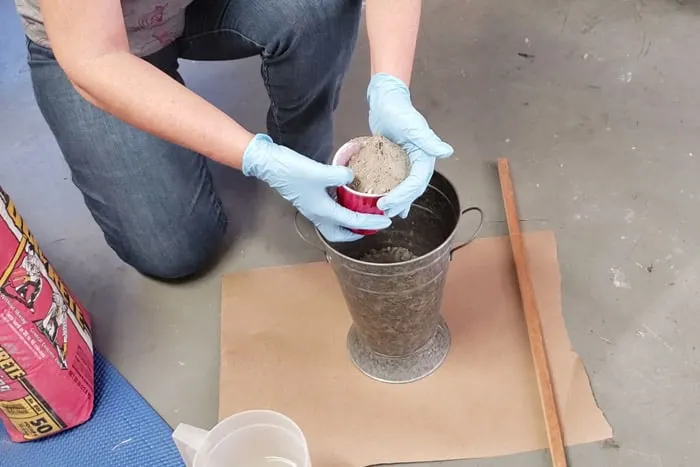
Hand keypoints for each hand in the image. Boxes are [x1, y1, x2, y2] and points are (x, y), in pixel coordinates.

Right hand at [242, 134, 391, 241]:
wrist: (270, 165)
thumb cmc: (292, 171)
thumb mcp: (320, 171)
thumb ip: (340, 176)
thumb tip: (352, 176)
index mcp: (323, 211)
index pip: (353, 222)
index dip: (372, 223)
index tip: (387, 221)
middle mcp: (317, 214)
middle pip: (339, 234)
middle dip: (356, 233)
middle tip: (371, 225)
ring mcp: (312, 208)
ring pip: (333, 224)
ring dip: (348, 223)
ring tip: (362, 213)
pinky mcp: (308, 199)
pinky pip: (328, 211)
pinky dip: (340, 210)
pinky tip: (346, 197)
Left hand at [367, 73, 453, 217]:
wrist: (387, 101)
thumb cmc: (399, 111)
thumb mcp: (412, 126)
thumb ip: (428, 140)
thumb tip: (446, 152)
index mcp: (425, 157)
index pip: (416, 182)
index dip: (403, 195)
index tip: (386, 202)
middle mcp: (419, 162)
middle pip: (413, 188)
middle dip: (400, 202)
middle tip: (384, 210)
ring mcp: (407, 163)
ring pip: (406, 188)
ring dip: (399, 201)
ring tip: (388, 212)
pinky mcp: (396, 162)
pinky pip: (398, 181)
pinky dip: (395, 193)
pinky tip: (390, 204)